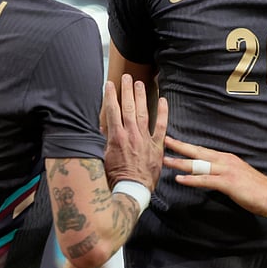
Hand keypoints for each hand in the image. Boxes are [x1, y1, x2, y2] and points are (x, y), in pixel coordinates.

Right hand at [102, 74, 167, 189]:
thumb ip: (105, 141)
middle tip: (126, 77)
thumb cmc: (115, 177)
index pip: (112, 111)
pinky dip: (162, 113)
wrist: (132, 190)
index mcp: (116, 137)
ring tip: (139, 83)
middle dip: (126, 90)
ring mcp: (145, 139)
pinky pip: (161, 126)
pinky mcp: (157, 146)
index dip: (110, 95)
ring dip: (141, 97)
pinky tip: (163, 100)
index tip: (109, 84)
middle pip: (127, 107)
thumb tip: (103, 129)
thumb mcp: (104, 158)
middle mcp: (131, 135)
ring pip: (142, 113)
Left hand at [165, 137, 266, 216]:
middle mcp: (225, 161)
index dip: (188, 147)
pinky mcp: (228, 182)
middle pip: (198, 152)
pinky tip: (180, 179)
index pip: (203, 151)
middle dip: (180, 146)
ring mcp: (226, 171)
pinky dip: (191, 179)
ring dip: (181, 162)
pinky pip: (205, 180)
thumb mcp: (237, 176)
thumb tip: (210, 175)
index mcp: (226, 159)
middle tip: (165, 140)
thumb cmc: (257, 188)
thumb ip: (223, 173)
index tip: (175, 142)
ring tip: (166, 160)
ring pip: (199, 164)